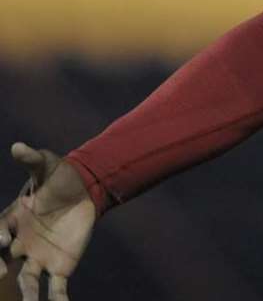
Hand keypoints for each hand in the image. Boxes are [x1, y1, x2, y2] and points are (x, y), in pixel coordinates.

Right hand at [0, 143, 94, 300]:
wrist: (85, 189)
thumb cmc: (59, 177)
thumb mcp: (46, 166)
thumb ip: (32, 159)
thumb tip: (18, 146)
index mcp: (13, 221)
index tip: (2, 242)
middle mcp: (20, 244)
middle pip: (3, 262)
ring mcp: (38, 257)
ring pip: (26, 281)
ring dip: (25, 296)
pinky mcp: (60, 266)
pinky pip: (55, 287)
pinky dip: (56, 300)